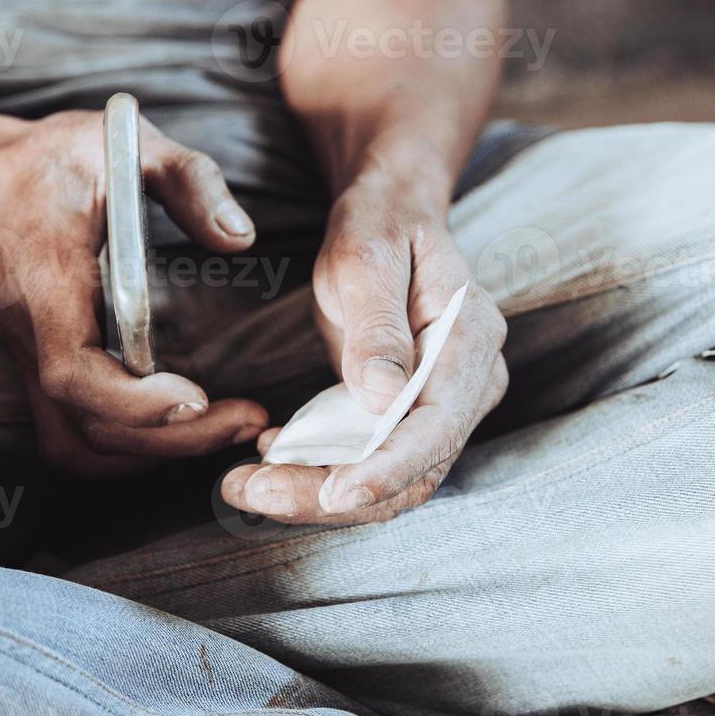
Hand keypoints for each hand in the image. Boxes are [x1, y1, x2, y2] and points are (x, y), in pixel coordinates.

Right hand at [0, 106, 269, 473]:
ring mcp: (33, 364)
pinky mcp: (44, 373)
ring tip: (224, 428)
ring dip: (152, 454)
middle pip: (87, 428)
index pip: (73, 371)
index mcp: (48, 286)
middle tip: (245, 419)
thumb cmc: (48, 164)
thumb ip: (187, 180)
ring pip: (79, 446)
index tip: (196, 396)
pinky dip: (130, 449)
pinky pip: (77, 437)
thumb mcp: (123, 143)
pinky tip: (182, 427)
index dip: (132, 401)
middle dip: (171, 440)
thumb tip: (239, 237)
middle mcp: (34, 339)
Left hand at [220, 179, 506, 521]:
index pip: (438, 426)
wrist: (391, 219)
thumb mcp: (367, 259)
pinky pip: (370, 465)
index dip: (388, 469)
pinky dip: (318, 474)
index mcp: (469, 342)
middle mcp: (469, 386)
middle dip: (331, 495)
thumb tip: (382, 399)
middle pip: (412, 471)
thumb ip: (378, 327)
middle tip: (251, 491)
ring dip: (316, 496)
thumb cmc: (380, 228)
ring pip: (389, 484)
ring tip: (244, 486)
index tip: (334, 495)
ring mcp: (442, 408)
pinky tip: (269, 456)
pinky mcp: (408, 420)